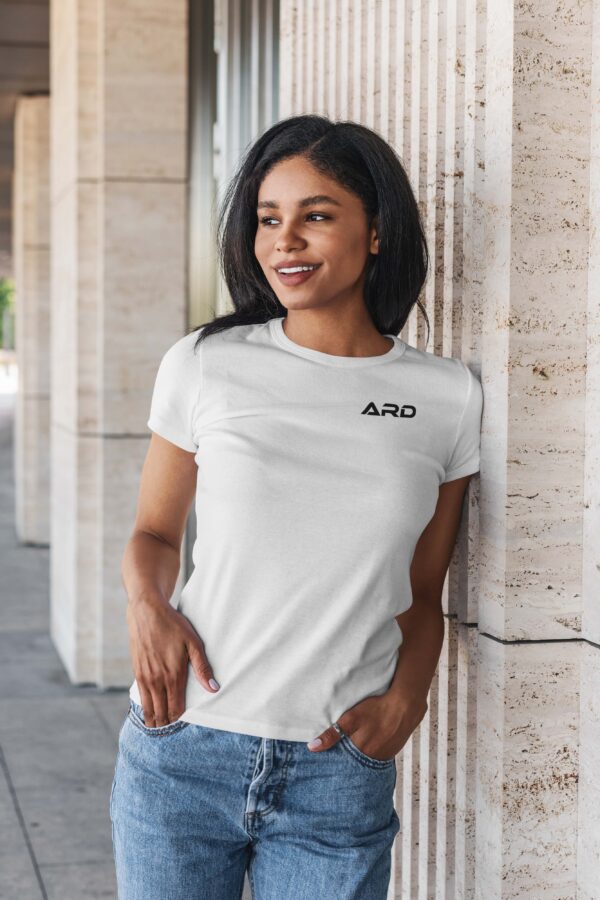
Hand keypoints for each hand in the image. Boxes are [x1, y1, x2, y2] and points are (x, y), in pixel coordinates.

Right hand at [126, 597, 219, 726]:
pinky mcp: (136, 671)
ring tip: (160, 727)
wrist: (146, 611)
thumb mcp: (193, 643)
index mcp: (172, 675)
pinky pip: (140, 697)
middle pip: (161, 713)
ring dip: (154, 719)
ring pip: (148, 709)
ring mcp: (144, 677)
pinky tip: (150, 710)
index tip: (185, 722)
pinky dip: (145, 707)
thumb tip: (213, 689)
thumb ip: (202, 668)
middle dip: (167, 723)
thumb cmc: (173, 625)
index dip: (180, 719)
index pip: (175, 709)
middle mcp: (156, 680)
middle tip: (172, 729)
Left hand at [306, 689, 427, 758]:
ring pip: (366, 760)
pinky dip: (371, 753)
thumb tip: (312, 748)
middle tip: (338, 755)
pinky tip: (369, 744)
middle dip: (345, 760)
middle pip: (353, 763)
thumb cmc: (377, 709)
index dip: (333, 760)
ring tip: (354, 748)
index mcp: (359, 751)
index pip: (341, 762)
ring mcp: (383, 756)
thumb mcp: (351, 718)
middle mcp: (371, 758)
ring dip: (359, 757)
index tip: (325, 762)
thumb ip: (332, 735)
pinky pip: (377, 756)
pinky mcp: (391, 751)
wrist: (406, 705)